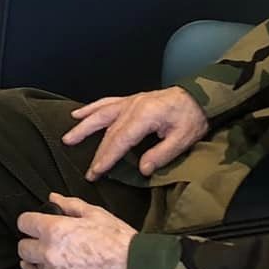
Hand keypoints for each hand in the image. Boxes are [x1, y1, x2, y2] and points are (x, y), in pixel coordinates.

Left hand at [16, 194, 137, 268]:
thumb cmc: (120, 241)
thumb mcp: (96, 214)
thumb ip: (70, 205)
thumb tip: (53, 197)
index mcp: (56, 230)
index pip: (25, 222)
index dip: (29, 220)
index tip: (34, 223)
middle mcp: (50, 252)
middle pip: (23, 245)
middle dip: (31, 240)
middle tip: (42, 239)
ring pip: (28, 264)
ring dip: (34, 258)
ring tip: (46, 255)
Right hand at [62, 87, 209, 179]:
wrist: (200, 96)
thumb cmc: (193, 118)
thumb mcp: (183, 139)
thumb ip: (161, 155)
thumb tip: (142, 169)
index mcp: (145, 116)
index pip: (120, 140)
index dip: (107, 157)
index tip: (96, 172)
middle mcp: (133, 106)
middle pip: (109, 131)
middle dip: (97, 153)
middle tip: (88, 171)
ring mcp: (130, 101)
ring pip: (101, 114)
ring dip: (84, 126)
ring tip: (68, 139)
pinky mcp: (130, 100)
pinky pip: (106, 103)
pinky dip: (91, 108)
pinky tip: (78, 113)